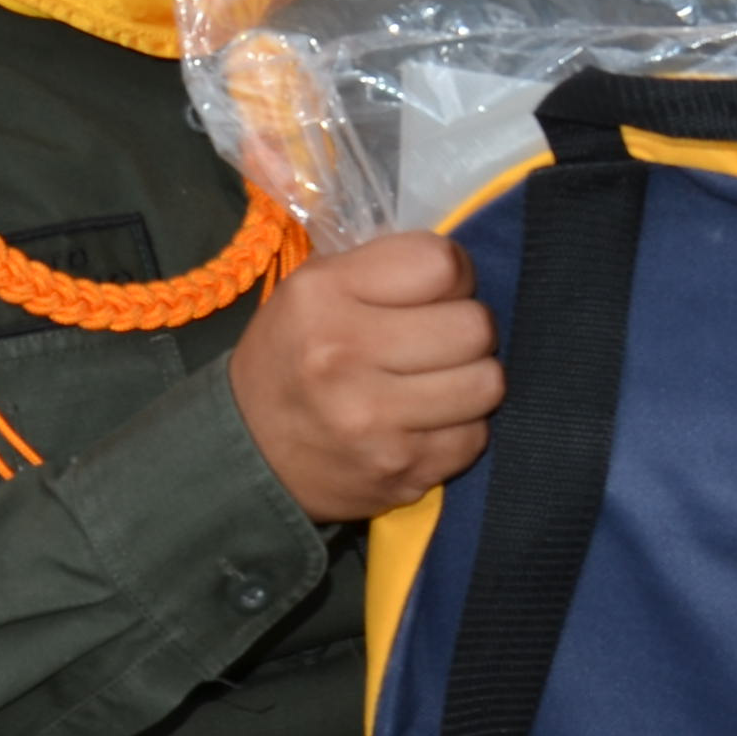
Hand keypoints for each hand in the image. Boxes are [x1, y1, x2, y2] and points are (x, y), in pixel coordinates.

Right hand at [224, 231, 501, 523]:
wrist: (249, 453)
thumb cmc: (293, 356)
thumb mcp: (312, 288)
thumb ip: (384, 265)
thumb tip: (461, 266)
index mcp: (322, 296)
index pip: (441, 264)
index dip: (453, 275)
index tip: (435, 294)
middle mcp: (344, 356)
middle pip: (475, 326)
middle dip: (465, 330)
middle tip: (439, 341)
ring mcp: (374, 421)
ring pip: (488, 383)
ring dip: (471, 380)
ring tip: (437, 382)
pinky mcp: (400, 471)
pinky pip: (475, 438)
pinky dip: (459, 429)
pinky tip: (425, 423)